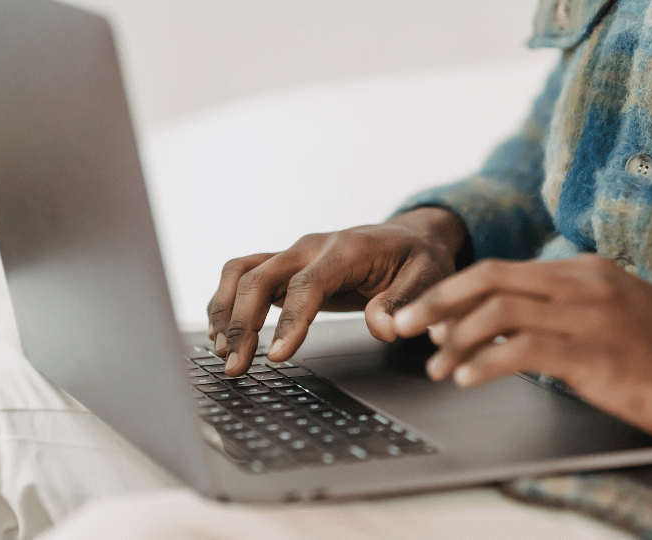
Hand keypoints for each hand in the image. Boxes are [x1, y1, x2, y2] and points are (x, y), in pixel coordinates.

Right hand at [207, 207, 466, 375]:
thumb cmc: (418, 258)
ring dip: (225, 310)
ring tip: (223, 353)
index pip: (308, 283)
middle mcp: (312, 247)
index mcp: (347, 249)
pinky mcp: (286, 267)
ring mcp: (294, 254)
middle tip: (236, 366)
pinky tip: (224, 334)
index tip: (276, 356)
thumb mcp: (427, 277)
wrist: (408, 236)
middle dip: (242, 322)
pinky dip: (227, 302)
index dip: (290, 320)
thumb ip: (404, 302)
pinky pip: (244, 277)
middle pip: (260, 276)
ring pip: (242, 272)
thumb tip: (383, 329)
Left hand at [393, 254, 651, 449]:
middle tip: (403, 328)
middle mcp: (581, 284)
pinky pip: (525, 350)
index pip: (500, 270)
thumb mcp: (611, 314)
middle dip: (437, 302)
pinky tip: (468, 379)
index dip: (454, 291)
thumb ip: (562, 309)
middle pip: (489, 278)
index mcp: (581, 271)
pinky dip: (486, 363)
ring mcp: (590, 317)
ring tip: (436, 367)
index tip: (425, 316)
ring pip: (499, 313)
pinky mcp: (596, 355)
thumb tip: (507, 324)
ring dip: (455, 340)